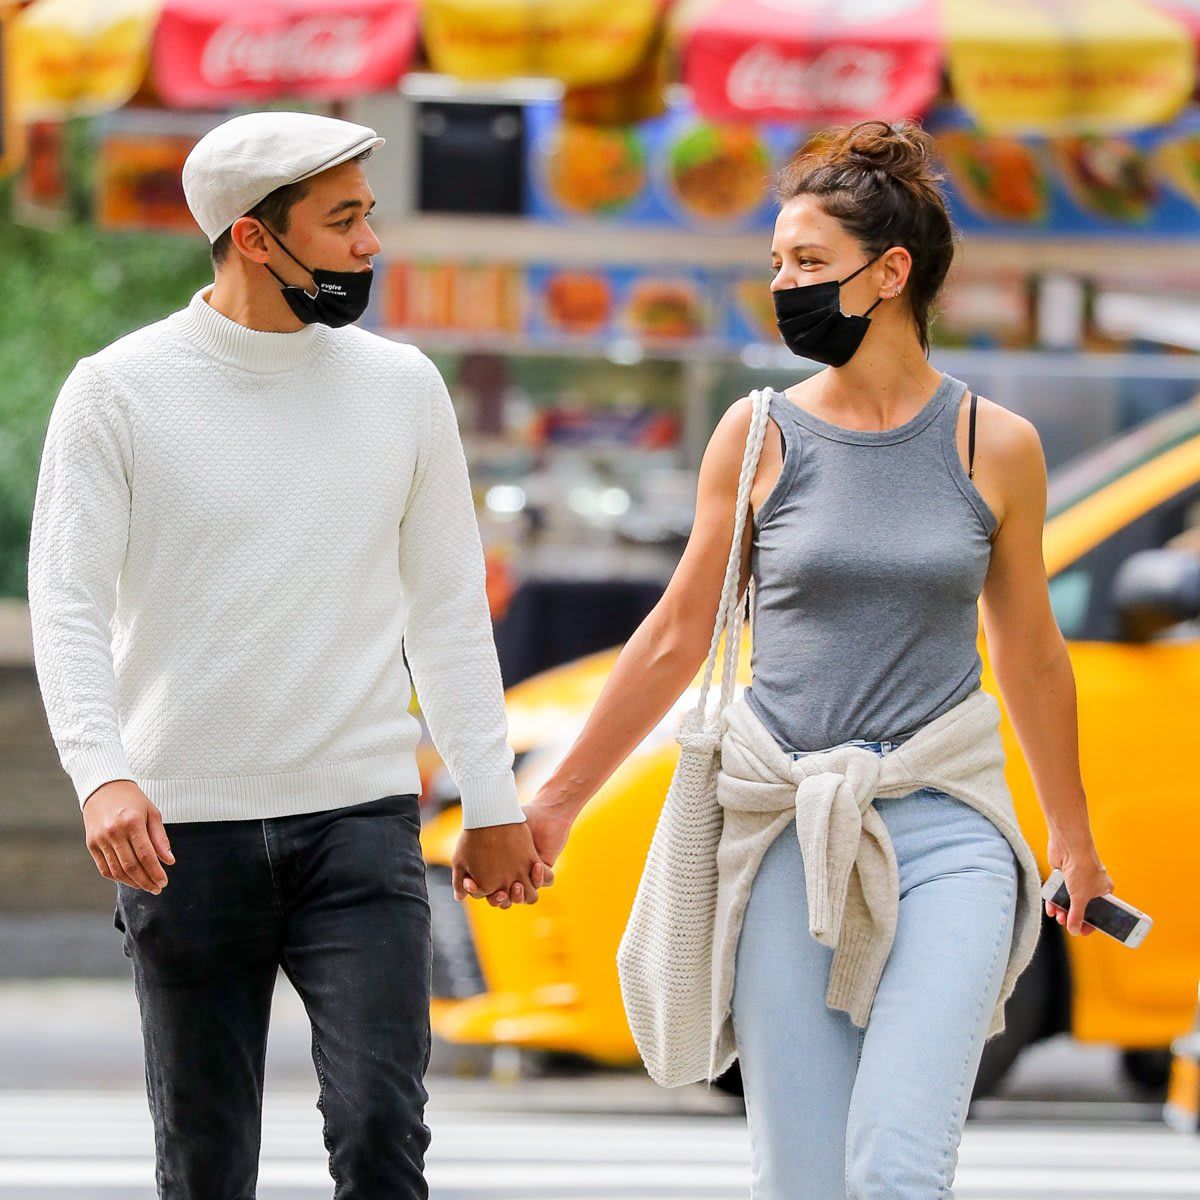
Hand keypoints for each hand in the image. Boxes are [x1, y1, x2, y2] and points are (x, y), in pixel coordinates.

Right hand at [82, 780, 174, 893]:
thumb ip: (160, 838)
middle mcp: (114, 832)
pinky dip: (117, 877)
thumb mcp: (152, 813)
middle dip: (146, 881)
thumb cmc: (133, 800)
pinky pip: (104, 868)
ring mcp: (100, 839)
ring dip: (133, 882)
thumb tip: (169, 861)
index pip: (146, 855)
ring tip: (146, 886)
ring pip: (117, 870)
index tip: (164, 882)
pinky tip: (130, 879)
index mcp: (132, 822)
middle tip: (157, 888)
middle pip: (131, 866)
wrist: (103, 788)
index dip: (156, 872)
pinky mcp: (91, 844)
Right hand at [457, 788, 574, 907]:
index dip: (482, 893)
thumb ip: (466, 869)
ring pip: (528, 896)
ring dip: (521, 895)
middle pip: (507, 900)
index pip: (489, 894)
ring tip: (515, 884)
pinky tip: (535, 866)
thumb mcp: (477, 846)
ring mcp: (529, 874)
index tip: (472, 885)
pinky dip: (540, 877)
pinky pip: (546, 880)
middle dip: (501, 900)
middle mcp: (513, 878)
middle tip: (499, 892)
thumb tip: (459, 896)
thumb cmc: (497, 824)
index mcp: (496, 875)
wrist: (521, 809)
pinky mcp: (544, 866)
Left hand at [1045, 828, 1112, 936]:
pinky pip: (1058, 891)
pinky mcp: (1063, 874)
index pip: (1100, 912)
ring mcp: (1076, 879)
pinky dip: (1054, 900)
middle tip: (1066, 924)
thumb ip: (1077, 915)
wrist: (1068, 846)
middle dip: (1073, 916)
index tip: (1082, 932)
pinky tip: (1051, 908)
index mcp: (1104, 891)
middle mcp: (1091, 885)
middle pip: (1082, 906)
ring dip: (1062, 910)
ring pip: (1068, 899)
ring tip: (1058, 917)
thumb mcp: (1080, 898)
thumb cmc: (1082, 869)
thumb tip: (1074, 930)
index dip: (1091, 923)